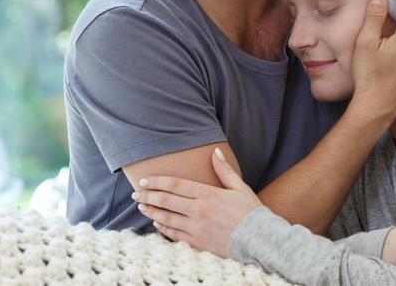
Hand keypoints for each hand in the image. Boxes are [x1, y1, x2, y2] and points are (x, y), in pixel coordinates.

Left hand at [133, 148, 262, 257]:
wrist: (259, 240)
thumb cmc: (251, 212)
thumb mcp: (240, 187)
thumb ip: (224, 170)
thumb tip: (215, 151)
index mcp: (208, 194)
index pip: (175, 185)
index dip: (157, 181)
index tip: (144, 180)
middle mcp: (198, 211)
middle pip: (165, 200)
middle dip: (148, 195)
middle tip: (136, 193)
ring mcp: (196, 228)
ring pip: (166, 218)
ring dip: (152, 211)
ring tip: (142, 207)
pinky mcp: (198, 243)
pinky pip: (174, 235)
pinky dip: (163, 228)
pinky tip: (157, 224)